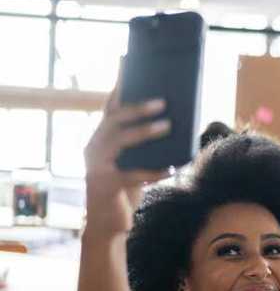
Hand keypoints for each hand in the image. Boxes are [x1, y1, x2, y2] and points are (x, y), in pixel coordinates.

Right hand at [83, 89, 173, 238]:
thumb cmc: (126, 188)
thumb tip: (174, 122)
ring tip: (168, 126)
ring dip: (145, 132)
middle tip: (162, 102)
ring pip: (120, 143)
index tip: (127, 66)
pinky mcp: (105, 185)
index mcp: (100, 138)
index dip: (118, 88)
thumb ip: (143, 145)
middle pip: (114, 121)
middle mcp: (94, 148)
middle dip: (137, 109)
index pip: (109, 108)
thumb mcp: (134, 162)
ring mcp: (96, 166)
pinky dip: (153, 171)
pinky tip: (171, 169)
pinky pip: (132, 175)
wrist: (109, 224)